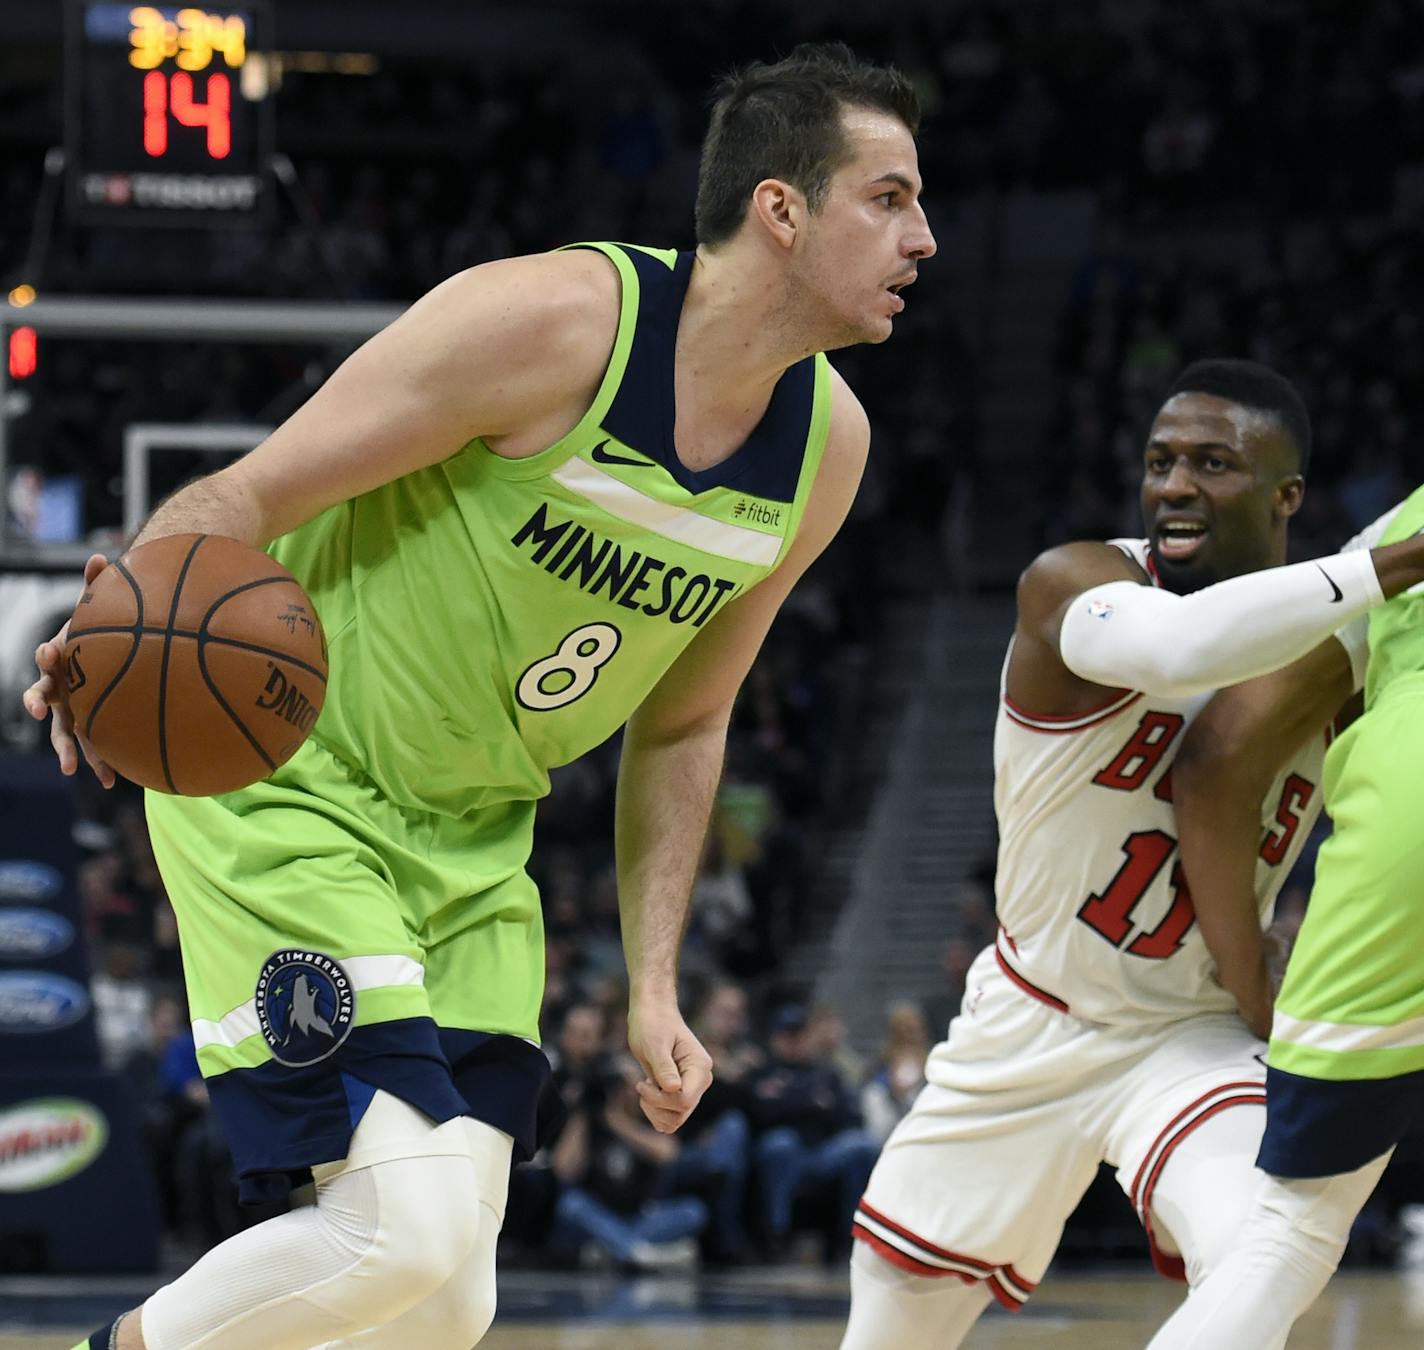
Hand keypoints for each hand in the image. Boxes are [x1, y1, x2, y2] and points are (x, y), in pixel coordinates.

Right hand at [21, 553, 115, 787]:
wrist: (114, 659)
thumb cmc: (104, 635)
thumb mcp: (102, 612)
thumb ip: (98, 586)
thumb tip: (100, 556)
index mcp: (61, 661)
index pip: (47, 657)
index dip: (48, 655)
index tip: (50, 652)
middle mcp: (60, 688)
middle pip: (43, 696)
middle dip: (40, 703)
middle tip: (42, 711)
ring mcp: (72, 710)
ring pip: (63, 731)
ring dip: (65, 748)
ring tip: (69, 768)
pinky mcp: (89, 728)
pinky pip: (93, 746)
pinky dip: (100, 762)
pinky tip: (113, 781)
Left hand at [626, 999, 712, 1133]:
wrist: (652, 1015)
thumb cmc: (653, 1025)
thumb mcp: (654, 1044)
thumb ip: (664, 1067)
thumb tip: (673, 1089)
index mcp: (700, 1067)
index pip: (685, 1099)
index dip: (660, 1099)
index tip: (641, 1084)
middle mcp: (700, 1080)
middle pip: (680, 1112)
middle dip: (656, 1105)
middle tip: (642, 1084)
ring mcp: (692, 1088)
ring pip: (676, 1120)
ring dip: (654, 1110)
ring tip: (646, 1087)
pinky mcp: (682, 1093)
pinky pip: (671, 1117)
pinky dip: (656, 1112)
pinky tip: (649, 1092)